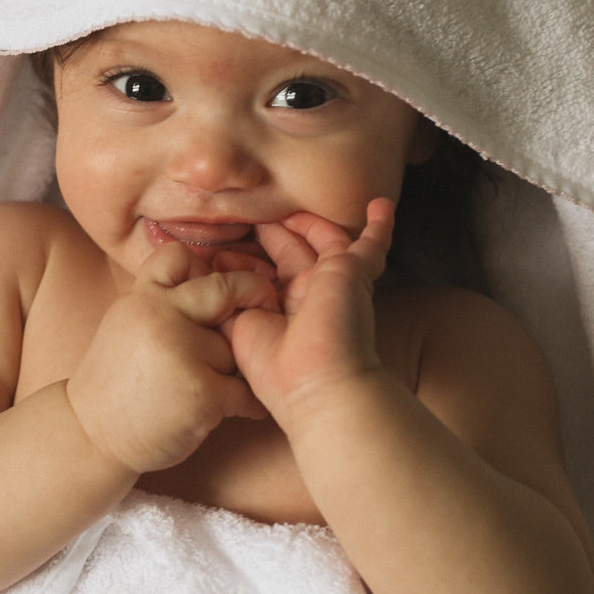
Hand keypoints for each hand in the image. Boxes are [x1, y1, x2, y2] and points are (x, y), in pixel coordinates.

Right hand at [66, 241, 272, 473]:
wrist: (89, 437)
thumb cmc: (117, 382)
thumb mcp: (127, 323)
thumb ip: (163, 301)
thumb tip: (217, 277)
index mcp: (141, 298)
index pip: (179, 256)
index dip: (204, 267)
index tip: (215, 286)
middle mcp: (160, 317)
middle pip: (225, 289)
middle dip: (253, 295)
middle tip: (265, 306)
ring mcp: (182, 353)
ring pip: (236, 349)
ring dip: (233, 369)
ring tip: (209, 387)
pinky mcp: (201, 393)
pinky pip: (246, 391)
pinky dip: (248, 404)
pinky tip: (238, 409)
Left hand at [221, 199, 394, 432]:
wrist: (318, 386)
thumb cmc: (275, 369)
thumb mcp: (235, 328)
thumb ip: (225, 298)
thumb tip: (213, 268)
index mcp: (284, 312)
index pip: (269, 275)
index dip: (246, 260)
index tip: (221, 251)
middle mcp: (310, 296)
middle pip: (295, 253)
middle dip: (276, 233)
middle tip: (256, 213)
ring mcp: (335, 283)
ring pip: (327, 243)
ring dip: (312, 223)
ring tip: (291, 207)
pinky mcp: (353, 273)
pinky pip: (372, 246)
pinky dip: (378, 227)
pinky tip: (381, 206)